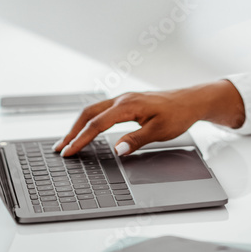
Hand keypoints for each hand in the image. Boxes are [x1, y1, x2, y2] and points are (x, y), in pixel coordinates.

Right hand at [53, 81, 243, 156]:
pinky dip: (89, 120)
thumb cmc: (178, 114)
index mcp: (128, 106)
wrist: (191, 101)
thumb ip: (136, 140)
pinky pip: (101, 110)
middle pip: (88, 113)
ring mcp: (123, 100)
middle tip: (59, 148)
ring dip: (78, 125)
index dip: (81, 139)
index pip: (97, 124)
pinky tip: (86, 130)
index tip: (69, 151)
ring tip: (67, 141)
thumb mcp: (159, 131)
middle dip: (72, 131)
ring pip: (93, 110)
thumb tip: (117, 150)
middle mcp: (122, 100)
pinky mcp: (127, 103)